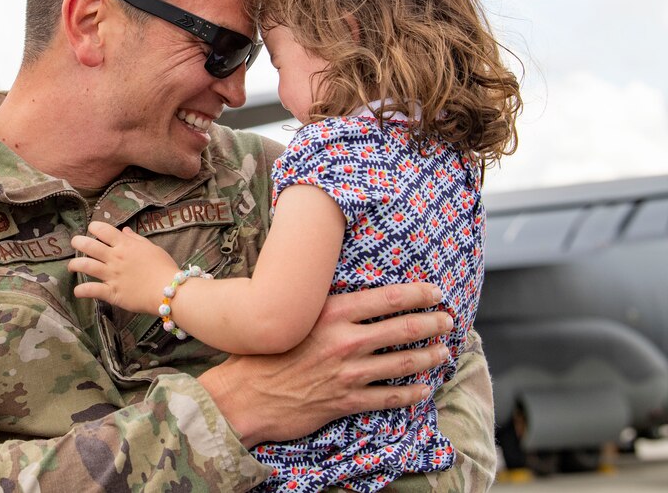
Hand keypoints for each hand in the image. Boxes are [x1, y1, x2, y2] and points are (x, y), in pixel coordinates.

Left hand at [69, 221, 179, 314]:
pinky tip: (77, 291)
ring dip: (74, 264)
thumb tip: (124, 230)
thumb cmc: (164, 268)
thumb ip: (135, 239)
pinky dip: (81, 290)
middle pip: (89, 245)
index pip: (103, 230)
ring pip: (86, 265)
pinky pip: (92, 290)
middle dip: (78, 242)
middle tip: (75, 243)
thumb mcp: (151, 248)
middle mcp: (115, 258)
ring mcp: (112, 275)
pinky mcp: (112, 292)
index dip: (94, 227)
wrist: (170, 291)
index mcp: (125, 245)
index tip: (92, 229)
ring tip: (71, 266)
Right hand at [198, 282, 452, 447]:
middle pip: (403, 328)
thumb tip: (347, 293)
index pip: (387, 298)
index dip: (418, 294)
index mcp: (331, 312)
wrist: (243, 395)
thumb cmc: (261, 352)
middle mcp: (345, 340)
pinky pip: (389, 397)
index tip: (435, 292)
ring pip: (403, 362)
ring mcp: (348, 372)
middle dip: (432, 323)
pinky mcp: (346, 400)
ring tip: (444, 352)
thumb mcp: (292, 315)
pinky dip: (411, 393)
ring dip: (428, 357)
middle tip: (448, 321)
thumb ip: (322, 305)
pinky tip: (423, 389)